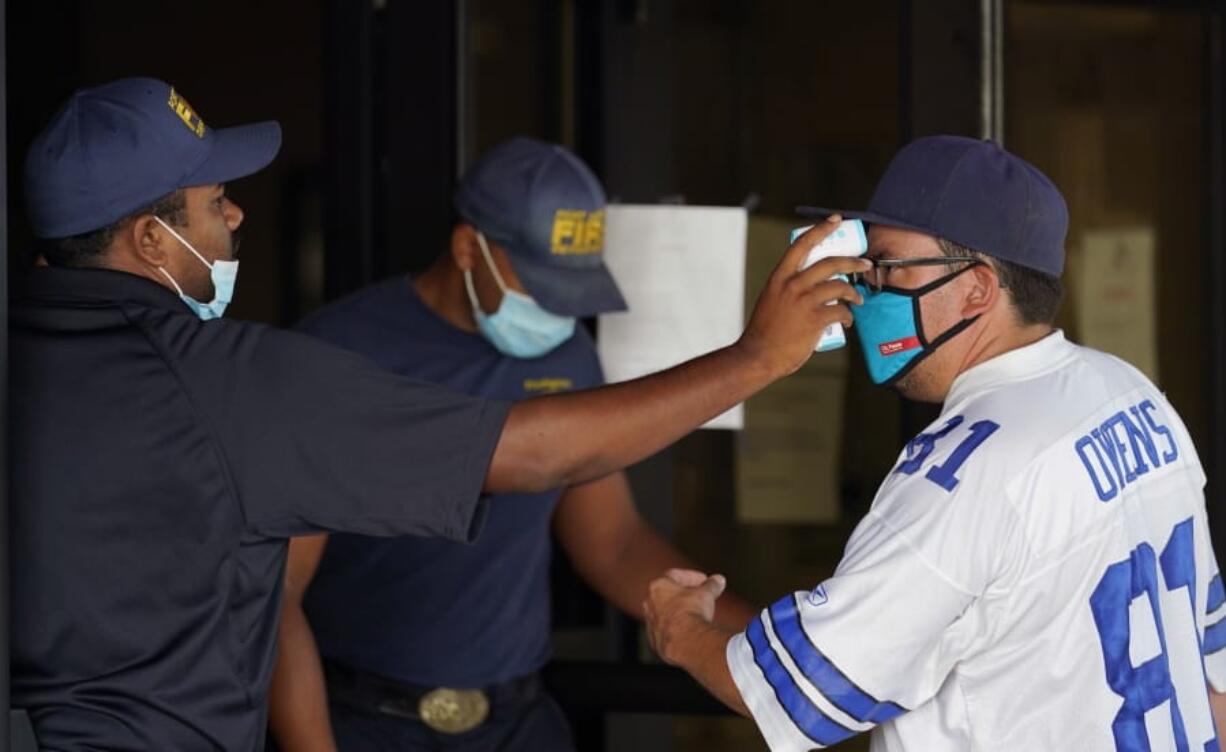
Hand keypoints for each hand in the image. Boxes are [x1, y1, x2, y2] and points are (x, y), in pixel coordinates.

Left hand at [644, 568, 726, 666]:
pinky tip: (689, 632)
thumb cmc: (692, 611)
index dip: (692, 577)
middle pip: (667, 594)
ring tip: (696, 615)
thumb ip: (711, 585)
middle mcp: (650, 603)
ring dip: (679, 612)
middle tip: (700, 596)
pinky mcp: (655, 640)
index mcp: (658, 586)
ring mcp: (651, 623)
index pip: (675, 575)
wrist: (685, 640)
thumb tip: (718, 580)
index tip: (705, 581)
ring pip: (665, 614)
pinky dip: (676, 629)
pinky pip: (666, 631)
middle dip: (684, 594)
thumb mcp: (706, 594)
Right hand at [736, 215, 869, 378]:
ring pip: (839, 287)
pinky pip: (840, 311)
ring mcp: (804, 301)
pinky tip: (847, 321)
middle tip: (864, 264)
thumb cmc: (765, 331)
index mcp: (779, 277)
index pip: (801, 245)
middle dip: (852, 262)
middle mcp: (792, 285)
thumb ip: (787, 289)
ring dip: (853, 293)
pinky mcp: (814, 319)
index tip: (836, 220)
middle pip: (830, 263)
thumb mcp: (771, 300)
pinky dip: (848, 315)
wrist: (758, 355)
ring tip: (858, 299)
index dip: (821, 229)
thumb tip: (811, 285)